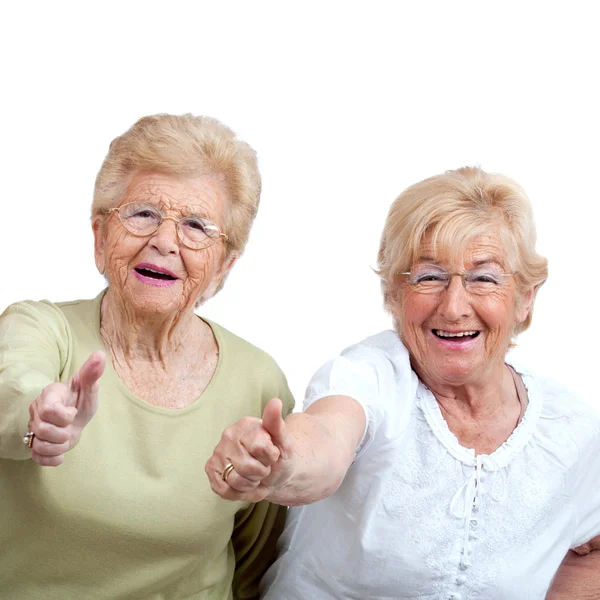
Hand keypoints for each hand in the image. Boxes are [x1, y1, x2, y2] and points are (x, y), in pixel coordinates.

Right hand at [27, 351, 105, 465]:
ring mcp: (34, 428)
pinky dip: (51, 459)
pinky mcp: (35, 444)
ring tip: (66, 438)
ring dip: (58, 447)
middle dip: (62, 433)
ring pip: (38, 445)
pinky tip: (61, 453)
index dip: (64, 416)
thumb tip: (100, 355)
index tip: (73, 412)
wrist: (75, 415)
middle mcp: (37, 412)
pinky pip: (37, 457)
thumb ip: (92, 373)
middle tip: (70, 428)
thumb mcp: (89, 387)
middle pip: (42, 429)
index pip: (48, 410)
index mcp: (49, 396)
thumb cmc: (81, 399)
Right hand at [205, 397, 292, 501]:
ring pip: (236, 481)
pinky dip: (239, 492)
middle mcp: (228, 435)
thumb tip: (276, 402)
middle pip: (249, 468)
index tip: (272, 454)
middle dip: (261, 472)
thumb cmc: (278, 454)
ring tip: (254, 475)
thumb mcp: (284, 440)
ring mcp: (217, 452)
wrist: (275, 472)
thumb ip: (277, 423)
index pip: (261, 449)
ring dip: (251, 484)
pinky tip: (244, 482)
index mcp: (245, 424)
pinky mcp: (211, 470)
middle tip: (263, 466)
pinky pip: (225, 491)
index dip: (271, 458)